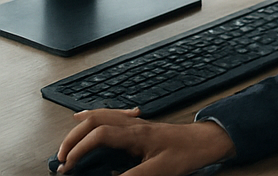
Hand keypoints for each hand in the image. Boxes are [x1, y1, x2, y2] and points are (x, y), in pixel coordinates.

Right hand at [56, 107, 233, 175]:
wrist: (208, 141)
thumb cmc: (189, 152)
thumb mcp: (160, 170)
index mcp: (136, 134)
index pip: (98, 134)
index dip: (79, 149)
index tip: (68, 166)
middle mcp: (134, 125)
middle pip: (94, 120)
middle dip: (72, 137)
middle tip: (60, 157)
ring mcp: (137, 123)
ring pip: (102, 114)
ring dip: (81, 126)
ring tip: (67, 140)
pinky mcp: (141, 127)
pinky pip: (113, 115)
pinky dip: (96, 117)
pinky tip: (90, 118)